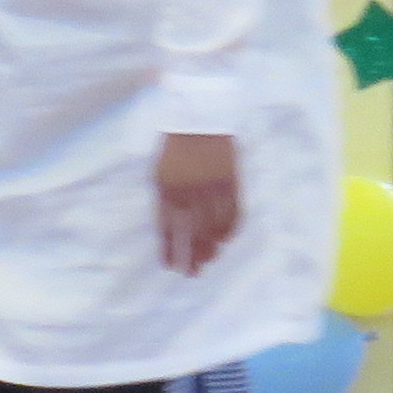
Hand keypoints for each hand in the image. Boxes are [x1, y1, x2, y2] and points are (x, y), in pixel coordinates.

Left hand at [155, 132, 241, 272]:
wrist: (200, 118)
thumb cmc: (175, 145)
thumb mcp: (159, 171)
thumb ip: (163, 198)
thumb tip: (170, 225)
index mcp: (166, 189)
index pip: (167, 228)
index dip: (169, 250)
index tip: (170, 267)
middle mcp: (189, 192)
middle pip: (192, 233)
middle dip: (192, 256)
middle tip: (193, 273)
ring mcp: (212, 188)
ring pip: (213, 226)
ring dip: (211, 246)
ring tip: (209, 260)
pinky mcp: (231, 182)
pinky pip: (233, 212)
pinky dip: (230, 228)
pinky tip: (226, 240)